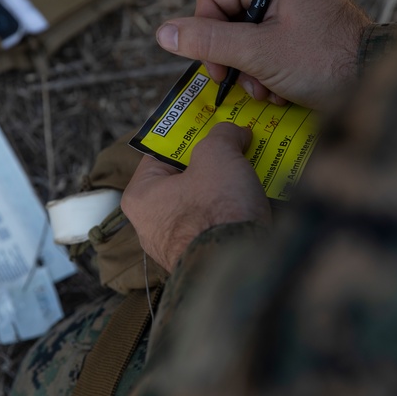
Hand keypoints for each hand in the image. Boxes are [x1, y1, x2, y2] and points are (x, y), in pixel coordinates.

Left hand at [121, 123, 270, 272]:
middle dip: (213, 162)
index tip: (211, 126)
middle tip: (237, 145)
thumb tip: (236, 132)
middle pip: (184, 178)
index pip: (161, 153)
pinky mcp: (200, 258)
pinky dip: (233, 210)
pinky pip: (216, 224)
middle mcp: (151, 224)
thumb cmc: (216, 209)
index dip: (189, 136)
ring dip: (227, 186)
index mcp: (140, 196)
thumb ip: (222, 135)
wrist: (238, 269)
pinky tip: (257, 197)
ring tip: (253, 168)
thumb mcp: (218, 155)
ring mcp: (175, 246)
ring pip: (203, 202)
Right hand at [155, 0, 370, 108]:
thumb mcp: (258, 53)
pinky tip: (284, 91)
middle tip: (248, 84)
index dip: (206, 36)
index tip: (219, 71)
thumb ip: (208, 42)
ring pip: (247, 38)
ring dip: (251, 72)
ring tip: (271, 91)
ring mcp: (296, 5)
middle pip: (228, 20)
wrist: (379, 81)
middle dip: (235, 60)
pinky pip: (269, 46)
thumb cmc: (326, 61)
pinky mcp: (305, 28)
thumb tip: (163, 33)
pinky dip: (269, 72)